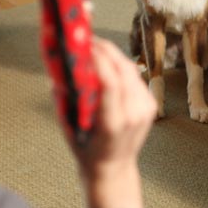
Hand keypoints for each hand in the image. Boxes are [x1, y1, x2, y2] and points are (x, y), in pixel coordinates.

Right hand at [68, 38, 156, 207]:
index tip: (86, 46)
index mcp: (113, 124)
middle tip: (88, 38)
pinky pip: (135, 77)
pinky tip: (108, 60)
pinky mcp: (150, 104)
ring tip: (95, 46)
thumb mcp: (70, 129)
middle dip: (106, 50)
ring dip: (113, 54)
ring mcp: (146, 109)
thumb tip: (57, 74)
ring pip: (131, 70)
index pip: (111, 84)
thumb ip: (64, 102)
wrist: (114, 169)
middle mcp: (134, 115)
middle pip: (124, 71)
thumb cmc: (87, 150)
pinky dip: (121, 65)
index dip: (100, 60)